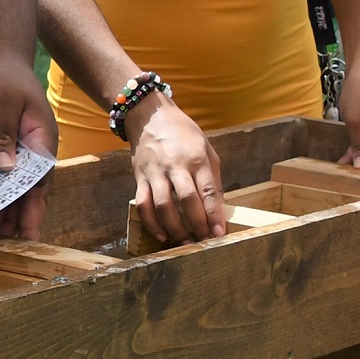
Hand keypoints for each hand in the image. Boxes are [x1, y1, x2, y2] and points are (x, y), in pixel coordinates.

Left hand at [0, 51, 57, 238]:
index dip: (34, 205)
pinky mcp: (5, 149)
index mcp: (42, 140)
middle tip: (11, 240)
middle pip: (32, 188)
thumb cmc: (1, 79)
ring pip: (18, 186)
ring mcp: (21, 151)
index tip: (29, 229)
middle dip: (23, 214)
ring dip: (10, 208)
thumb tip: (5, 169)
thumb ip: (3, 137)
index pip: (40, 179)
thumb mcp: (0, 106)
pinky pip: (4, 177)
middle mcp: (36, 150)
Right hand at [126, 97, 223, 244]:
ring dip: (175, 228)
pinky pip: (143, 205)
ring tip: (185, 242)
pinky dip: (151, 223)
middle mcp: (175, 166)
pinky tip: (162, 235)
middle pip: (187, 200)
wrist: (150, 116)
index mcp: (196, 158)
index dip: (214, 214)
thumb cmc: (183, 133)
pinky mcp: (140, 178)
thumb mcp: (206, 149)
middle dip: (197, 225)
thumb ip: (212, 177)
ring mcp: (155, 172)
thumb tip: (219, 207)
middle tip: (204, 242)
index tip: (219, 234)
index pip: (208, 190)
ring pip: (163, 206)